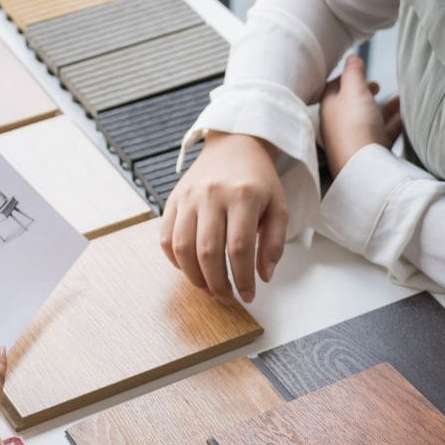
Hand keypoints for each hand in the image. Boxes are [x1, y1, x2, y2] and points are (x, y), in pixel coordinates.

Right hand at [160, 130, 287, 303]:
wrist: (232, 146)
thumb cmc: (257, 182)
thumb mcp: (278, 207)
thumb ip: (274, 243)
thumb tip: (263, 277)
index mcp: (243, 195)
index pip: (239, 248)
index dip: (242, 279)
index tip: (248, 296)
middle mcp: (212, 195)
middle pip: (208, 252)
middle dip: (217, 284)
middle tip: (227, 297)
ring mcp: (188, 198)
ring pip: (183, 249)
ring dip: (194, 277)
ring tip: (208, 288)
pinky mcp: (172, 201)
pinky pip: (166, 239)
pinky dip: (176, 262)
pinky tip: (191, 269)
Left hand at [320, 54, 401, 177]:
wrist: (364, 166)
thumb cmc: (355, 126)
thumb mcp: (354, 90)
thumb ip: (353, 72)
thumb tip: (351, 57)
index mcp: (329, 109)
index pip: (332, 88)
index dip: (345, 76)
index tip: (360, 69)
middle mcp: (338, 126)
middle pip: (351, 104)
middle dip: (366, 92)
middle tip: (377, 85)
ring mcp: (354, 139)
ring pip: (370, 118)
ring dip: (385, 106)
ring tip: (400, 97)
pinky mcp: (370, 152)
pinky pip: (383, 133)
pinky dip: (394, 122)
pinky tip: (407, 115)